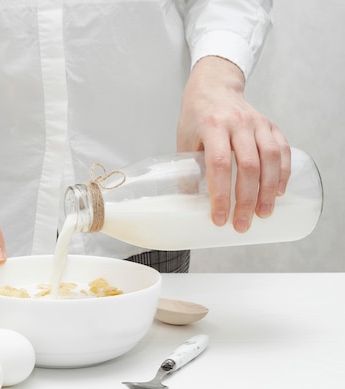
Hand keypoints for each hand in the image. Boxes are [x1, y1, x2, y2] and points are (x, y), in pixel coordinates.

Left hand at [177, 56, 290, 231]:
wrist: (214, 86)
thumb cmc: (196, 116)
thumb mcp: (184, 140)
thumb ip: (187, 170)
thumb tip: (188, 205)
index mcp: (212, 126)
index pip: (219, 165)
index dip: (221, 194)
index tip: (219, 218)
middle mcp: (237, 123)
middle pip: (248, 166)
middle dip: (246, 200)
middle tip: (242, 224)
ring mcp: (257, 123)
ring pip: (269, 159)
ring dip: (268, 190)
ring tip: (263, 213)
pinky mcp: (270, 125)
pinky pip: (282, 150)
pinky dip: (282, 172)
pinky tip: (278, 192)